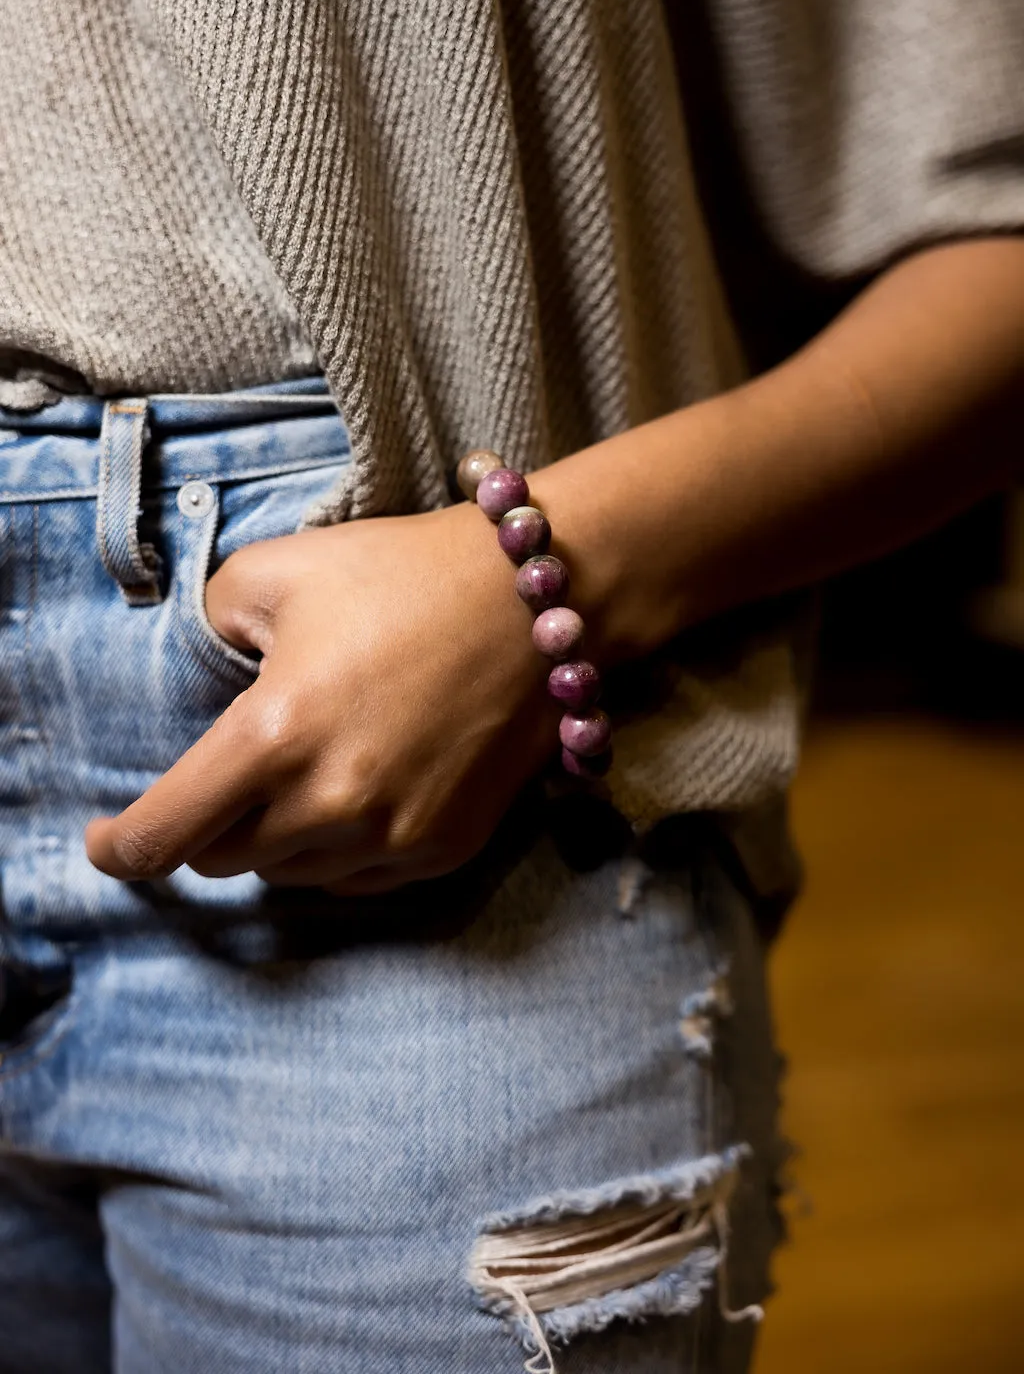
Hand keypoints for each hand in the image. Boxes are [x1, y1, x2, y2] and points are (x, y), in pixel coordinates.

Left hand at [84, 503, 559, 892]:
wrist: (534, 602)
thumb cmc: (404, 575)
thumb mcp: (277, 568)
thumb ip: (211, 620)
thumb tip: (213, 666)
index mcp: (274, 736)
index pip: (166, 833)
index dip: (120, 847)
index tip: (109, 842)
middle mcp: (330, 805)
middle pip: (224, 859)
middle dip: (210, 823)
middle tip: (232, 774)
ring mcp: (391, 836)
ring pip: (289, 874)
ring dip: (276, 837)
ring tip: (304, 772)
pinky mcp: (441, 850)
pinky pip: (356, 878)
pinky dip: (336, 849)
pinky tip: (356, 792)